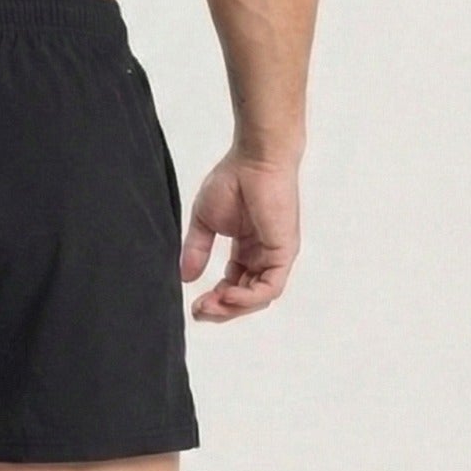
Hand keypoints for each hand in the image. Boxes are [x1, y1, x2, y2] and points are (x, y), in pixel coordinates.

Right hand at [180, 150, 300, 321]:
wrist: (255, 159)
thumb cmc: (234, 179)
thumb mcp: (205, 222)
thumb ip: (197, 250)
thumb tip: (185, 278)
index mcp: (247, 250)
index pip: (233, 286)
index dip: (214, 300)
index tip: (194, 306)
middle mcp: (263, 256)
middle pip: (245, 298)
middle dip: (221, 310)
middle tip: (199, 311)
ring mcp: (275, 256)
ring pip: (258, 299)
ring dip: (232, 308)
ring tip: (209, 305)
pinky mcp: (284, 253)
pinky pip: (269, 288)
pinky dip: (247, 298)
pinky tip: (227, 296)